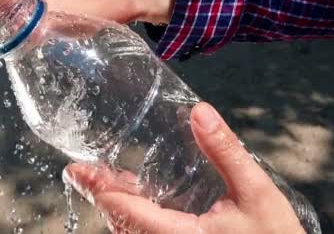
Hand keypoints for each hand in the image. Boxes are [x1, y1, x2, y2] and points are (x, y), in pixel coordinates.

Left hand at [63, 103, 305, 233]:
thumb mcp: (257, 193)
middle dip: (102, 195)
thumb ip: (226, 152)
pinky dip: (134, 217)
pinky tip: (139, 200)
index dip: (98, 188)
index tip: (76, 169)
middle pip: (121, 223)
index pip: (124, 211)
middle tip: (85, 170)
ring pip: (132, 233)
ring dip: (116, 206)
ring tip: (105, 180)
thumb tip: (199, 112)